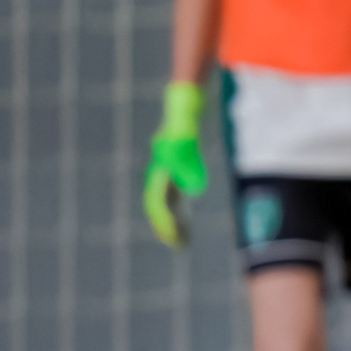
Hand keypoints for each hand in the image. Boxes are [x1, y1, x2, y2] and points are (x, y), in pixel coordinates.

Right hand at [141, 81, 206, 247]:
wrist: (182, 106)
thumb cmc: (184, 121)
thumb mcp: (186, 140)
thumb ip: (188, 162)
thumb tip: (194, 190)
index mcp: (159, 170)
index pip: (156, 201)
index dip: (163, 220)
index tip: (172, 236)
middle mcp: (158, 174)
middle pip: (158, 206)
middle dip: (165, 226)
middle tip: (177, 245)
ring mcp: (164, 174)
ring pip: (164, 205)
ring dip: (171, 222)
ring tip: (181, 241)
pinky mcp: (173, 174)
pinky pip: (172, 199)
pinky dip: (177, 212)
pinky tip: (185, 224)